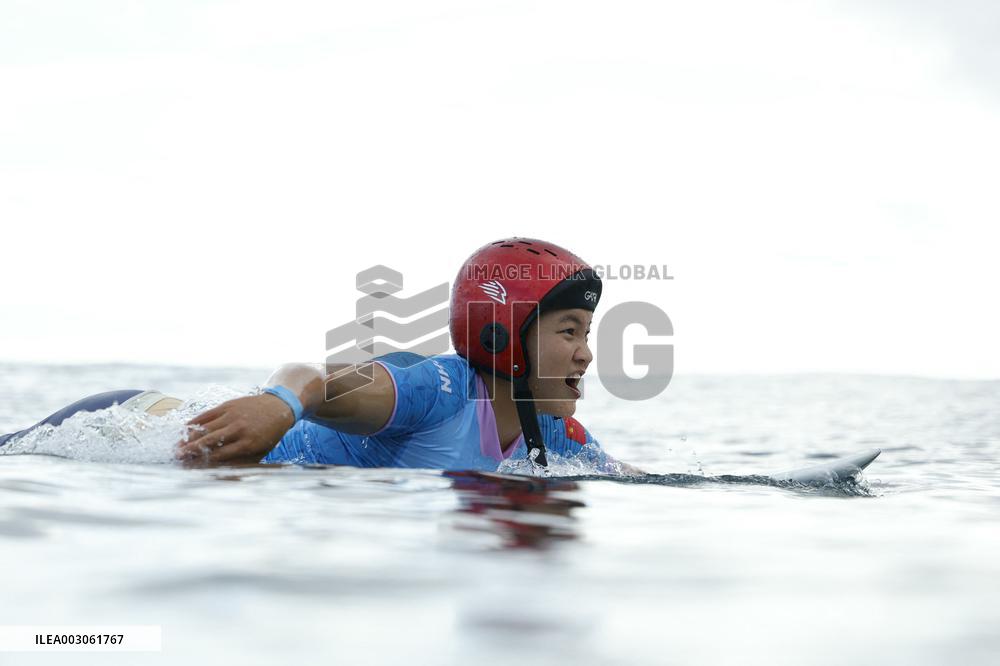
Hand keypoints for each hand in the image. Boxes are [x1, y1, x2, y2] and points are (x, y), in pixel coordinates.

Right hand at [175, 393, 296, 464]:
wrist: (279, 407)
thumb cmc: (269, 434)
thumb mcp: (261, 451)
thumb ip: (242, 461)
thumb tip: (221, 472)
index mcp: (248, 443)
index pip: (220, 454)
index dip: (204, 460)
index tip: (191, 466)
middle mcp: (239, 429)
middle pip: (210, 440)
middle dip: (192, 449)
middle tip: (177, 456)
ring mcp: (233, 415)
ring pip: (206, 426)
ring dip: (189, 436)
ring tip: (177, 445)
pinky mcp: (228, 405)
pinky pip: (207, 414)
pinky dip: (195, 422)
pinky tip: (184, 429)